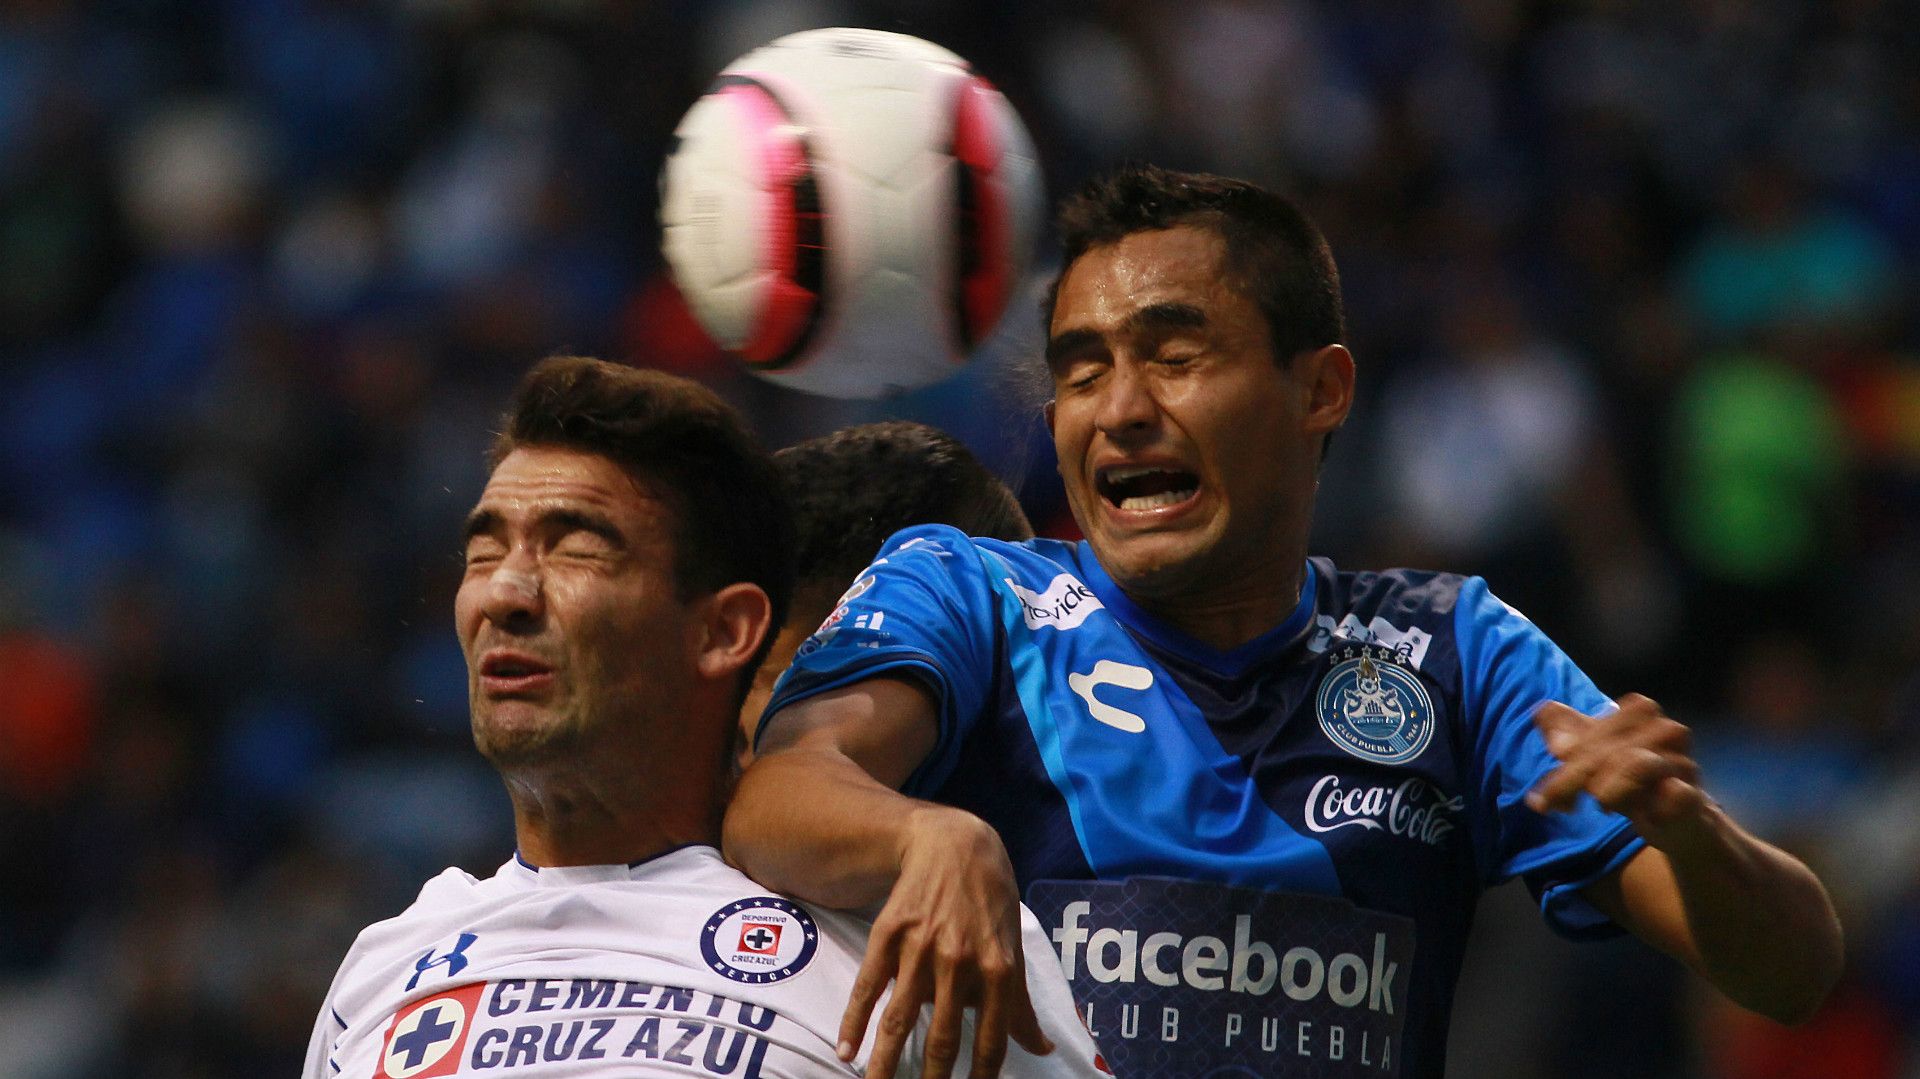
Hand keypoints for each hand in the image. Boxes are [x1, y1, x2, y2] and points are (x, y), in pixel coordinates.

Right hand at [840, 807, 1052, 1078]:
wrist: (955, 845)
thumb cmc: (990, 902)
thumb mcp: (1014, 948)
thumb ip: (1022, 1005)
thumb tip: (1041, 1049)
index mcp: (998, 969)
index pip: (989, 1041)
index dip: (980, 1077)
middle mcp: (960, 962)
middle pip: (941, 1038)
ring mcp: (920, 948)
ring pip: (899, 1018)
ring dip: (884, 1062)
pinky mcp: (888, 934)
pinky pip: (869, 985)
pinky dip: (855, 1021)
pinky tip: (846, 1050)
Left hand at [1528, 694, 1710, 849]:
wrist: (1682, 820)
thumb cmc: (1632, 780)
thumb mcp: (1595, 755)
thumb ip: (1567, 733)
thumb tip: (1542, 711)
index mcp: (1639, 713)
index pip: (1593, 728)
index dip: (1564, 757)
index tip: (1539, 794)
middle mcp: (1665, 731)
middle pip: (1606, 748)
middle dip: (1570, 780)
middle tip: (1547, 807)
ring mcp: (1682, 763)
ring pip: (1637, 764)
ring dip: (1607, 790)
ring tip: (1598, 806)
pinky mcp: (1694, 796)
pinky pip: (1675, 794)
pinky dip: (1652, 808)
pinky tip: (1641, 818)